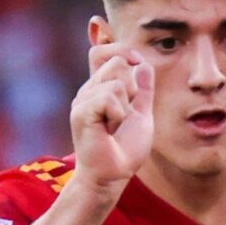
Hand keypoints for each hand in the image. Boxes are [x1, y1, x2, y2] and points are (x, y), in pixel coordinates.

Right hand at [70, 44, 152, 191]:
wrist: (112, 175)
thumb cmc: (124, 150)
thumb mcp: (141, 115)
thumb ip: (143, 90)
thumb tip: (143, 64)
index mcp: (100, 88)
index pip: (102, 51)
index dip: (121, 49)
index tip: (136, 62)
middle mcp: (88, 90)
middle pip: (116, 61)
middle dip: (132, 86)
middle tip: (125, 115)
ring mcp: (83, 99)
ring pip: (117, 79)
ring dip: (126, 106)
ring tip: (116, 126)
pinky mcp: (81, 111)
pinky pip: (109, 95)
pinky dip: (118, 113)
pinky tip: (110, 129)